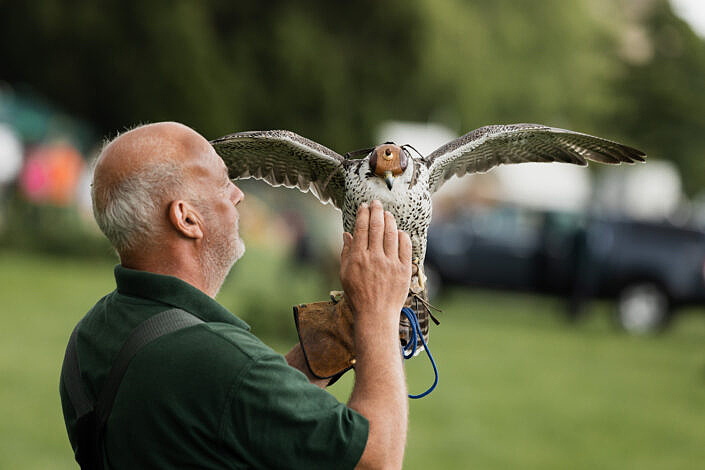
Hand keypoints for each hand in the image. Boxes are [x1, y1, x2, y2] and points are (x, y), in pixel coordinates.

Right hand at [340, 200, 411, 328]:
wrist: (376, 315)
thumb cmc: (358, 296)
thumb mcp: (345, 274)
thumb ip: (346, 253)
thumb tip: (347, 234)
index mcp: (358, 258)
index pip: (361, 229)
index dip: (363, 214)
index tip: (364, 206)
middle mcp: (374, 258)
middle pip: (376, 227)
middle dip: (376, 211)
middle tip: (376, 203)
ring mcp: (390, 263)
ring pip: (391, 233)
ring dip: (389, 220)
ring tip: (387, 214)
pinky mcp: (404, 270)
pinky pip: (405, 247)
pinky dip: (402, 236)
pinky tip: (399, 232)